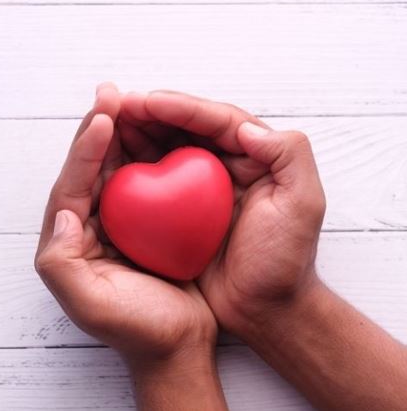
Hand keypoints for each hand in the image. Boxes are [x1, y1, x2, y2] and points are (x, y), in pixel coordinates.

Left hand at [35, 84, 215, 360]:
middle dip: (98, 127)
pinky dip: (149, 154)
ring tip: (131, 101)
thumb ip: (61, 261)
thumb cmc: (133, 328)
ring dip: (122, 133)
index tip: (103, 117)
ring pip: (116, 167)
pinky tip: (160, 134)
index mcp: (69, 238)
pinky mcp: (146, 222)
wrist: (176, 347)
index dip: (85, 148)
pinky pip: (145, 179)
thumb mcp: (88, 303)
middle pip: (91, 166)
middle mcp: (88, 224)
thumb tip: (63, 213)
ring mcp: (118, 221)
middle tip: (111, 92)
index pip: (73, 183)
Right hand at [120, 90, 325, 335]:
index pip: (215, 120)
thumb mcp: (303, 204)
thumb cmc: (285, 261)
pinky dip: (133, 165)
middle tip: (118, 103)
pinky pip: (153, 179)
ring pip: (165, 146)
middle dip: (151, 111)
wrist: (265, 310)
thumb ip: (289, 155)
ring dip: (138, 131)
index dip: (181, 107)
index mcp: (254, 155)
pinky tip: (111, 161)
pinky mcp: (178, 211)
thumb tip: (245, 127)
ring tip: (108, 121)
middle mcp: (224, 164)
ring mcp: (198, 188)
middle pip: (185, 126)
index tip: (148, 101)